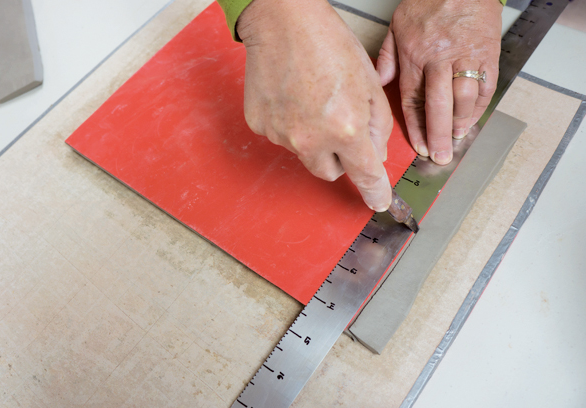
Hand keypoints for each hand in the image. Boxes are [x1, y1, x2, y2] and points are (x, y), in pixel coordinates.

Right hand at [237, 0, 393, 210]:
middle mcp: (311, 139)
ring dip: (313, 138)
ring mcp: (281, 135)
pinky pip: (282, 138)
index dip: (374, 191)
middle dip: (340, 158)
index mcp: (345, 129)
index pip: (364, 174)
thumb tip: (374, 154)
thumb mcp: (369, 83)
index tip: (378, 201)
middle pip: (330, 172)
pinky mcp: (260, 126)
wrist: (284, 22)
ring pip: (304, 153)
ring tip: (312, 100)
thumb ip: (378, 126)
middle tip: (339, 126)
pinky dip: (290, 125)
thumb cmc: (329, 44)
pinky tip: (292, 98)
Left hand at [377, 0, 502, 164]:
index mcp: (416, 57)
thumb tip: (378, 83)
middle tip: (440, 156)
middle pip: (439, 106)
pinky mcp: (488, 55)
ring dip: (459, 124)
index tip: (418, 146)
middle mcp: (440, 61)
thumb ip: (387, 57)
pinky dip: (479, 108)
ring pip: (463, 100)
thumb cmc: (429, 2)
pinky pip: (485, 88)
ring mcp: (466, 59)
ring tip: (455, 140)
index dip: (416, 127)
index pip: (413, 101)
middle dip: (438, 136)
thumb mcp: (397, 26)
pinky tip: (471, 120)